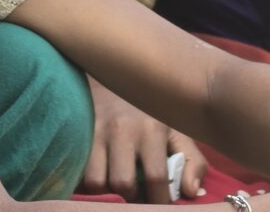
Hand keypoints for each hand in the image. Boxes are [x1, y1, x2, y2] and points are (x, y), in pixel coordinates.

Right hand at [82, 77, 207, 201]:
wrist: (116, 71)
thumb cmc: (151, 107)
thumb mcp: (177, 127)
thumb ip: (191, 160)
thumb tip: (190, 192)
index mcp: (152, 129)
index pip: (156, 178)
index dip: (158, 201)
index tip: (158, 206)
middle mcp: (123, 130)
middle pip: (122, 183)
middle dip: (130, 199)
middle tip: (135, 197)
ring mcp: (97, 130)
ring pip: (95, 180)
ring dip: (106, 191)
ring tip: (115, 188)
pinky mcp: (80, 131)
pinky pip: (78, 169)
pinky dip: (86, 181)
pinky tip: (100, 177)